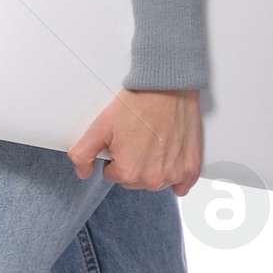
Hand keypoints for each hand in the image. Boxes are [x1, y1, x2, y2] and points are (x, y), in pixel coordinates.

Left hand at [68, 88, 202, 193]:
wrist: (167, 87)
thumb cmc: (138, 103)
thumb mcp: (100, 125)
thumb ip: (83, 154)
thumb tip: (82, 173)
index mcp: (128, 172)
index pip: (113, 174)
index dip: (116, 155)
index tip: (124, 138)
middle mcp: (152, 179)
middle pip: (134, 180)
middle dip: (134, 162)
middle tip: (138, 137)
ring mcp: (174, 175)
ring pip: (155, 181)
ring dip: (153, 167)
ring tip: (155, 141)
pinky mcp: (191, 168)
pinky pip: (181, 186)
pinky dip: (176, 175)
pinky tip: (171, 158)